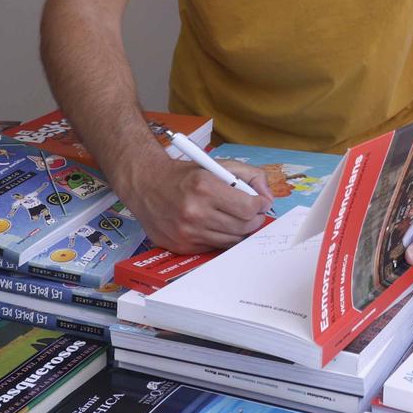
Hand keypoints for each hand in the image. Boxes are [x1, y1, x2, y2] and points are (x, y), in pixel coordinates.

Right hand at [111, 156, 273, 253]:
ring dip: (239, 230)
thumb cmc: (183, 174)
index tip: (261, 203)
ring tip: (235, 218)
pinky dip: (221, 238)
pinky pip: (214, 248)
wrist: (145, 184)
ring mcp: (186, 232)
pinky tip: (216, 225)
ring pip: (231, 241)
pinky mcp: (181, 246)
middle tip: (252, 212)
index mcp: (204, 187)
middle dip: (254, 219)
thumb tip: (267, 197)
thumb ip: (249, 176)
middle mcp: (194, 212)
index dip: (260, 206)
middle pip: (243, 227)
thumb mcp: (216, 164)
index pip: (248, 208)